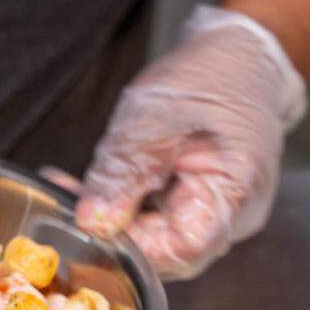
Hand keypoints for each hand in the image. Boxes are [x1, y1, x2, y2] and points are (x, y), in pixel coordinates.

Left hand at [75, 6, 305, 279]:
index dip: (129, 246)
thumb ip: (122, 175)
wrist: (240, 57)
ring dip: (114, 218)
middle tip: (69, 197)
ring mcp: (219, 216)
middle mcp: (233, 218)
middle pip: (166, 252)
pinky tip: (95, 186)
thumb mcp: (152, 119)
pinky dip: (126, 208)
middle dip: (113, 231)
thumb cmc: (207, 78)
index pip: (178, 251)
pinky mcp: (199, 207)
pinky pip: (159, 222)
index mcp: (234, 195)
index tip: (87, 221)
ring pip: (157, 238)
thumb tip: (93, 224)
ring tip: (74, 185)